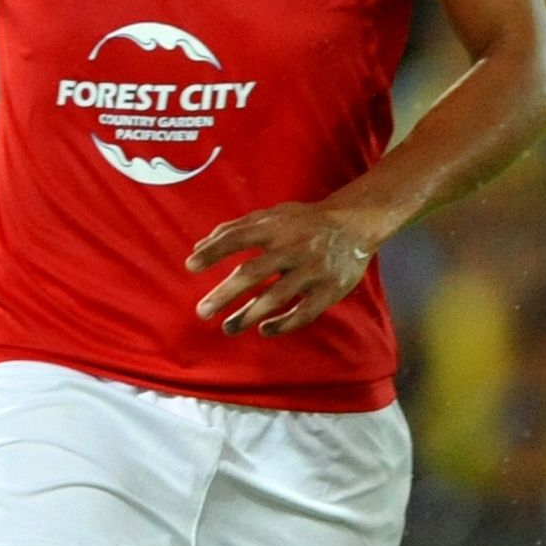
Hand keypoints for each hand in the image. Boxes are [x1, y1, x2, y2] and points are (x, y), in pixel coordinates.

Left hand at [187, 199, 388, 337]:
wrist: (355, 225)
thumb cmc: (304, 221)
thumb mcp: (272, 215)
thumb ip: (236, 228)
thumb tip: (198, 247)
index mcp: (276, 227)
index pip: (238, 238)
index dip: (213, 251)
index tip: (190, 266)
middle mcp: (292, 247)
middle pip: (254, 272)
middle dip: (225, 293)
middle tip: (202, 311)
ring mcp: (312, 270)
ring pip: (277, 296)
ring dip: (250, 315)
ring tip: (228, 328)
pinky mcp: (330, 289)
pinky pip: (305, 312)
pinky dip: (285, 324)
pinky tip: (265, 330)